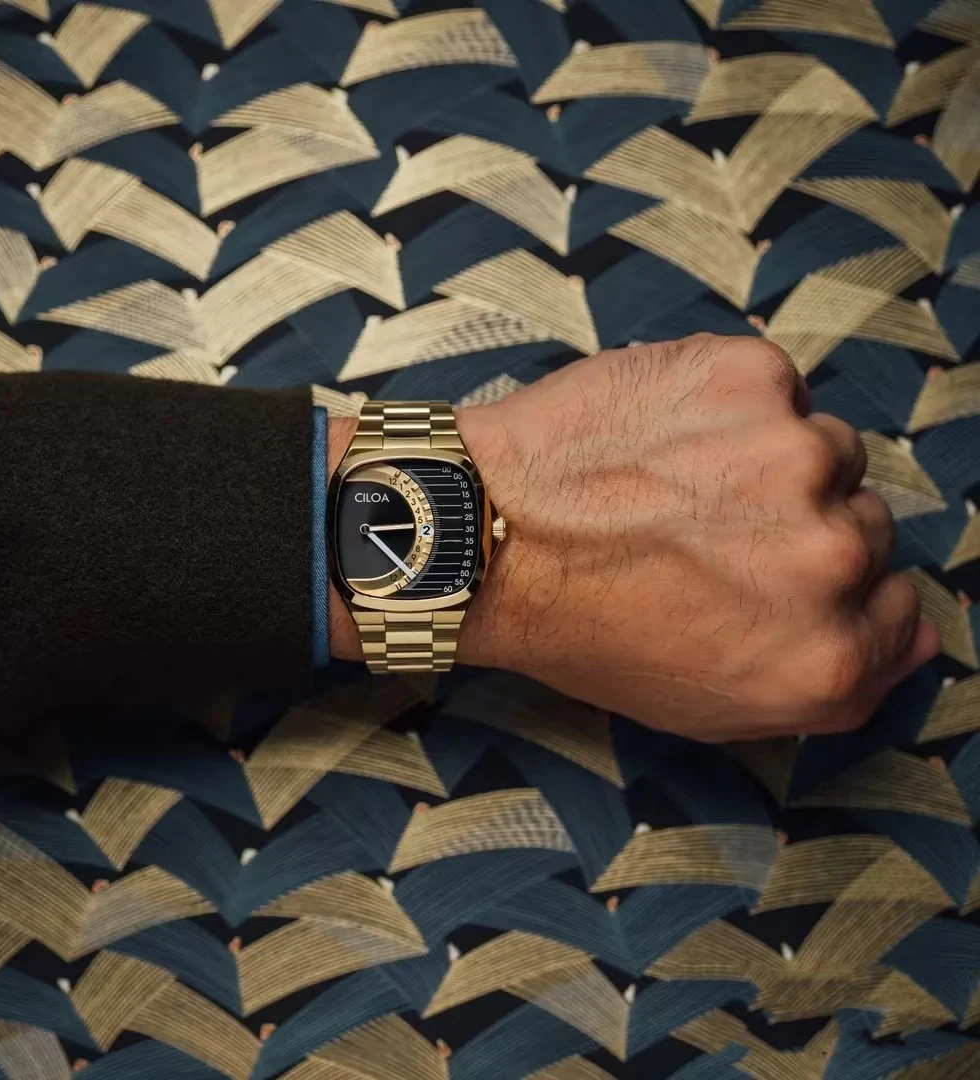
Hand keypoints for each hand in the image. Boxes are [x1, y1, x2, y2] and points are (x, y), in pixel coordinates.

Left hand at [441, 334, 939, 740]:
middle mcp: (834, 557)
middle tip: (708, 531)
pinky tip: (663, 434)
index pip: (897, 607)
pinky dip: (729, 403)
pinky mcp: (751, 379)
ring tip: (676, 481)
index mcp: (827, 656)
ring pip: (825, 449)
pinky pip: (775, 388)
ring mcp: (798, 456)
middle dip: (796, 527)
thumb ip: (825, 685)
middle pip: (866, 523)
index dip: (833, 592)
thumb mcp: (706, 704)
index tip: (775, 576)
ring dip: (765, 462)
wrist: (487, 536)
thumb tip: (905, 633)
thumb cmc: (580, 626)